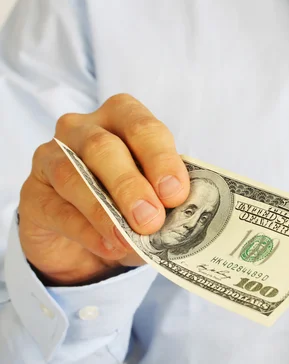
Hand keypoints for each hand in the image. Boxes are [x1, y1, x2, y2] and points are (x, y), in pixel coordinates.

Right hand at [18, 94, 190, 285]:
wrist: (88, 236)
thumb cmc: (130, 200)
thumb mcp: (156, 195)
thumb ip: (166, 199)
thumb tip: (179, 219)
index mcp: (122, 117)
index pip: (142, 127)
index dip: (161, 159)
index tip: (175, 193)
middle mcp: (83, 129)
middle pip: (103, 148)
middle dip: (130, 185)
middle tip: (151, 219)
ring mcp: (51, 157)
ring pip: (73, 175)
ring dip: (105, 211)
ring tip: (130, 239)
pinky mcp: (33, 194)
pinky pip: (56, 209)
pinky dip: (86, 230)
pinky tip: (108, 246)